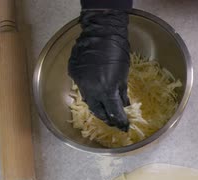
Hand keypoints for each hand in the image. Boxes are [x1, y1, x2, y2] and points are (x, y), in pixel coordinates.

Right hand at [68, 10, 130, 130]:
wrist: (101, 33)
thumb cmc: (118, 53)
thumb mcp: (124, 75)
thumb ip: (122, 93)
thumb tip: (124, 105)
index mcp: (107, 89)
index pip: (114, 112)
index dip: (120, 121)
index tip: (125, 127)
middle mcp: (91, 88)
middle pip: (97, 110)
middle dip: (107, 118)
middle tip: (114, 122)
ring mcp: (80, 81)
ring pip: (88, 100)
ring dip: (97, 106)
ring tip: (105, 110)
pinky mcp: (73, 73)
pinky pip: (81, 87)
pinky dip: (90, 92)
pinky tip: (95, 93)